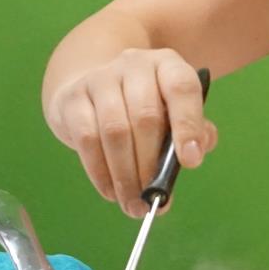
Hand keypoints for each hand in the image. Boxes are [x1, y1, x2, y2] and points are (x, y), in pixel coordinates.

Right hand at [43, 48, 216, 216]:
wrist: (93, 91)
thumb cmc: (146, 108)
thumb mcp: (174, 112)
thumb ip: (195, 132)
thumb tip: (195, 154)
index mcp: (168, 66)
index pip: (182, 89)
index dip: (188, 126)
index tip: (191, 163)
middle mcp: (134, 65)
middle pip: (145, 117)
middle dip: (151, 165)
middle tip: (156, 199)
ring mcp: (100, 78)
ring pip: (115, 131)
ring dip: (126, 175)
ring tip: (134, 204)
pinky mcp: (73, 98)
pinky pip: (87, 139)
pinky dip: (100, 172)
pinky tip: (111, 192)